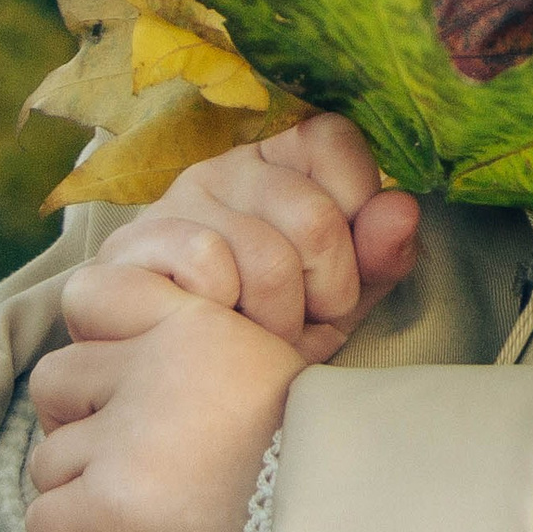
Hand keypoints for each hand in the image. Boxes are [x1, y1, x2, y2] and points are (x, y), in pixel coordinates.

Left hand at [26, 263, 300, 531]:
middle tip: (122, 461)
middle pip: (56, 381)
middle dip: (79, 423)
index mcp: (194, 324)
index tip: (119, 383)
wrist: (342, 522)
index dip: (95, 342)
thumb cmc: (314, 457)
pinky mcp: (107, 503)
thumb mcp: (273, 369)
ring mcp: (125, 436)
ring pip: (48, 459)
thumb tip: (149, 391)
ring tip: (137, 514)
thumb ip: (205, 365)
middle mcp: (151, 367)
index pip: (92, 294)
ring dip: (81, 492)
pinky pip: (46, 523)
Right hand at [91, 113, 418, 363]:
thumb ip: (380, 255)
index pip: (335, 139)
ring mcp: (173, 202)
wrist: (184, 392)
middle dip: (325, 291)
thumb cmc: (269, 333)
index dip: (357, 214)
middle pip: (313, 215)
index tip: (345, 271)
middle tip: (303, 323)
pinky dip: (225, 314)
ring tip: (260, 338)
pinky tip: (216, 328)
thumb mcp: (339, 298)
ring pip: (264, 253)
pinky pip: (205, 263)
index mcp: (281, 161)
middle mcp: (225, 167)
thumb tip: (404, 208)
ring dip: (276, 320)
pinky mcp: (129, 245)